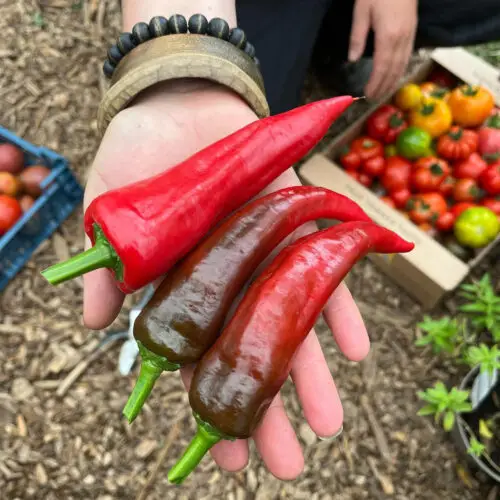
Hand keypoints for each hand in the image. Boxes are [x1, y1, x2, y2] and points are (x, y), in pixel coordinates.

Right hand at [83, 81, 369, 479]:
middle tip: (285, 462)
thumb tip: (94, 322)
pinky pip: (325, 269)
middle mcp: (231, 277)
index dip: (210, 404)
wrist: (183, 101)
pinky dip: (341, 307)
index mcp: (186, 284)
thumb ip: (107, 264)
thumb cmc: (140, 154)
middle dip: (268, 407)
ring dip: (310, 372)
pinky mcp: (296, 222)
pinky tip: (356, 349)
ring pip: (292, 322)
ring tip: (328, 422)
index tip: (225, 454)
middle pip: (250, 351)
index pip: (199, 358)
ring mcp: (266, 253)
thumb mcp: (110, 209)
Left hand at [349, 0, 417, 99]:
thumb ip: (357, 37)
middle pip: (393, 69)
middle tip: (373, 99)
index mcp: (388, 35)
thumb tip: (353, 60)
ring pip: (403, 64)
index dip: (375, 83)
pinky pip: (408, 55)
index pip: (381, 67)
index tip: (367, 95)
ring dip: (393, 81)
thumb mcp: (361, 11)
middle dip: (384, 86)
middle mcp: (402, 38)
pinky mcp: (413, 30)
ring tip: (383, 92)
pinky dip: (401, 69)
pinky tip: (395, 75)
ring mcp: (410, 34)